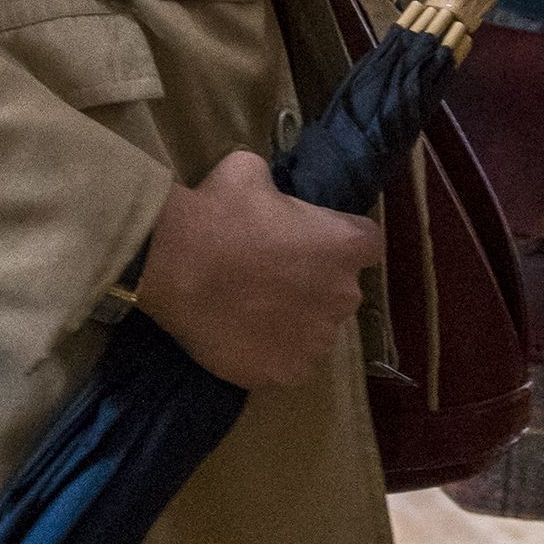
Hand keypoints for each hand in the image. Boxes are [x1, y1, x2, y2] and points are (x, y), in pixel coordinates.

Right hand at [133, 149, 382, 388]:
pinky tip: (243, 338)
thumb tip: (265, 190)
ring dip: (295, 321)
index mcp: (347, 244)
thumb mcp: (249, 171)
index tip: (310, 241)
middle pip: (340, 290)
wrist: (176, 267)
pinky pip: (289, 363)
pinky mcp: (286, 372)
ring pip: (315, 329)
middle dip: (314, 283)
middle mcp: (343, 295)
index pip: (366, 244)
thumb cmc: (218, 213)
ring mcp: (316, 339)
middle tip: (270, 275)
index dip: (338, 242)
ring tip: (252, 310)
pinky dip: (271, 354)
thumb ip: (273, 185)